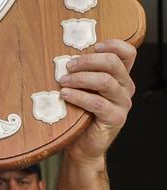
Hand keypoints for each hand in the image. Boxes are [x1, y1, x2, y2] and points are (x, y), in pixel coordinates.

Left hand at [59, 39, 136, 162]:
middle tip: (68, 66)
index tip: (93, 46)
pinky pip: (98, 103)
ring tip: (63, 81)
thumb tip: (62, 58)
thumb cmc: (79, 114)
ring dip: (80, 78)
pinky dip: (79, 96)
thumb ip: (81, 73)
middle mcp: (125, 87)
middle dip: (87, 61)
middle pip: (113, 63)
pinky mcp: (116, 118)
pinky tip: (65, 94)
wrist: (82, 144)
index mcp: (120, 77)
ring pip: (105, 81)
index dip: (113, 45)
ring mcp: (122, 103)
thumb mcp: (81, 89)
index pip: (127, 53)